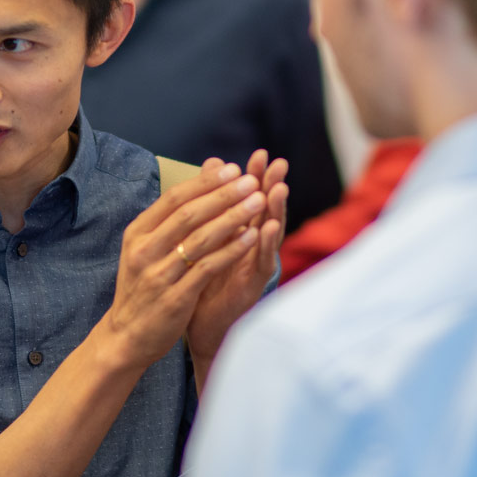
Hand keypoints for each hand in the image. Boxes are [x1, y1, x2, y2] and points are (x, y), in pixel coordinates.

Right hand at [99, 160, 271, 369]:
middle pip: (188, 214)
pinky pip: (207, 268)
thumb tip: (199, 188)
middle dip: (224, 194)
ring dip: (233, 217)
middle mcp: (144, 250)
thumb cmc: (143, 289)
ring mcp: (158, 274)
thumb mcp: (145, 251)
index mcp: (137, 233)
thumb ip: (169, 222)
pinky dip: (231, 250)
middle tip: (252, 181)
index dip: (206, 182)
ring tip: (258, 202)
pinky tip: (252, 237)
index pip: (174, 198)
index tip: (234, 170)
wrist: (126, 337)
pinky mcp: (174, 298)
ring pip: (200, 238)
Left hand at [186, 150, 287, 385]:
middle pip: (264, 211)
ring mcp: (253, 266)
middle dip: (271, 186)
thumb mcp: (204, 236)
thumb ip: (212, 204)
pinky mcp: (252, 286)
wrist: (198, 322)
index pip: (249, 199)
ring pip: (268, 234)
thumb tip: (213, 164)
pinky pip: (260, 263)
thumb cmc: (201, 277)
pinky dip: (264, 244)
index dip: (256, 177)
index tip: (259, 154)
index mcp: (239, 232)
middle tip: (278, 163)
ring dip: (274, 211)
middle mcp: (251, 246)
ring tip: (278, 188)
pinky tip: (266, 228)